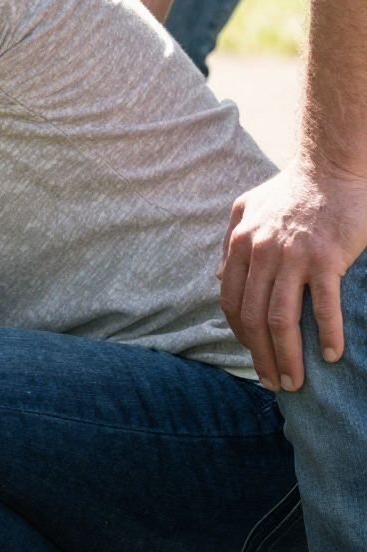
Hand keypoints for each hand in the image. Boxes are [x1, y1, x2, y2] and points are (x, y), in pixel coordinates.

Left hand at [219, 161, 366, 388]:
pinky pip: (323, 306)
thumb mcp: (248, 209)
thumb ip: (231, 242)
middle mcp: (261, 252)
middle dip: (260, 357)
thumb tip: (220, 278)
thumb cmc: (292, 189)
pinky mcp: (326, 257)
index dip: (239, 335)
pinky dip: (326, 334)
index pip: (231, 301)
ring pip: (281, 320)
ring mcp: (293, 256)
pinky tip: (331, 355)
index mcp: (240, 243)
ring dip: (287, 357)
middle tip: (273, 384)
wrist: (331, 166)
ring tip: (296, 382)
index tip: (252, 356)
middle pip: (252, 318)